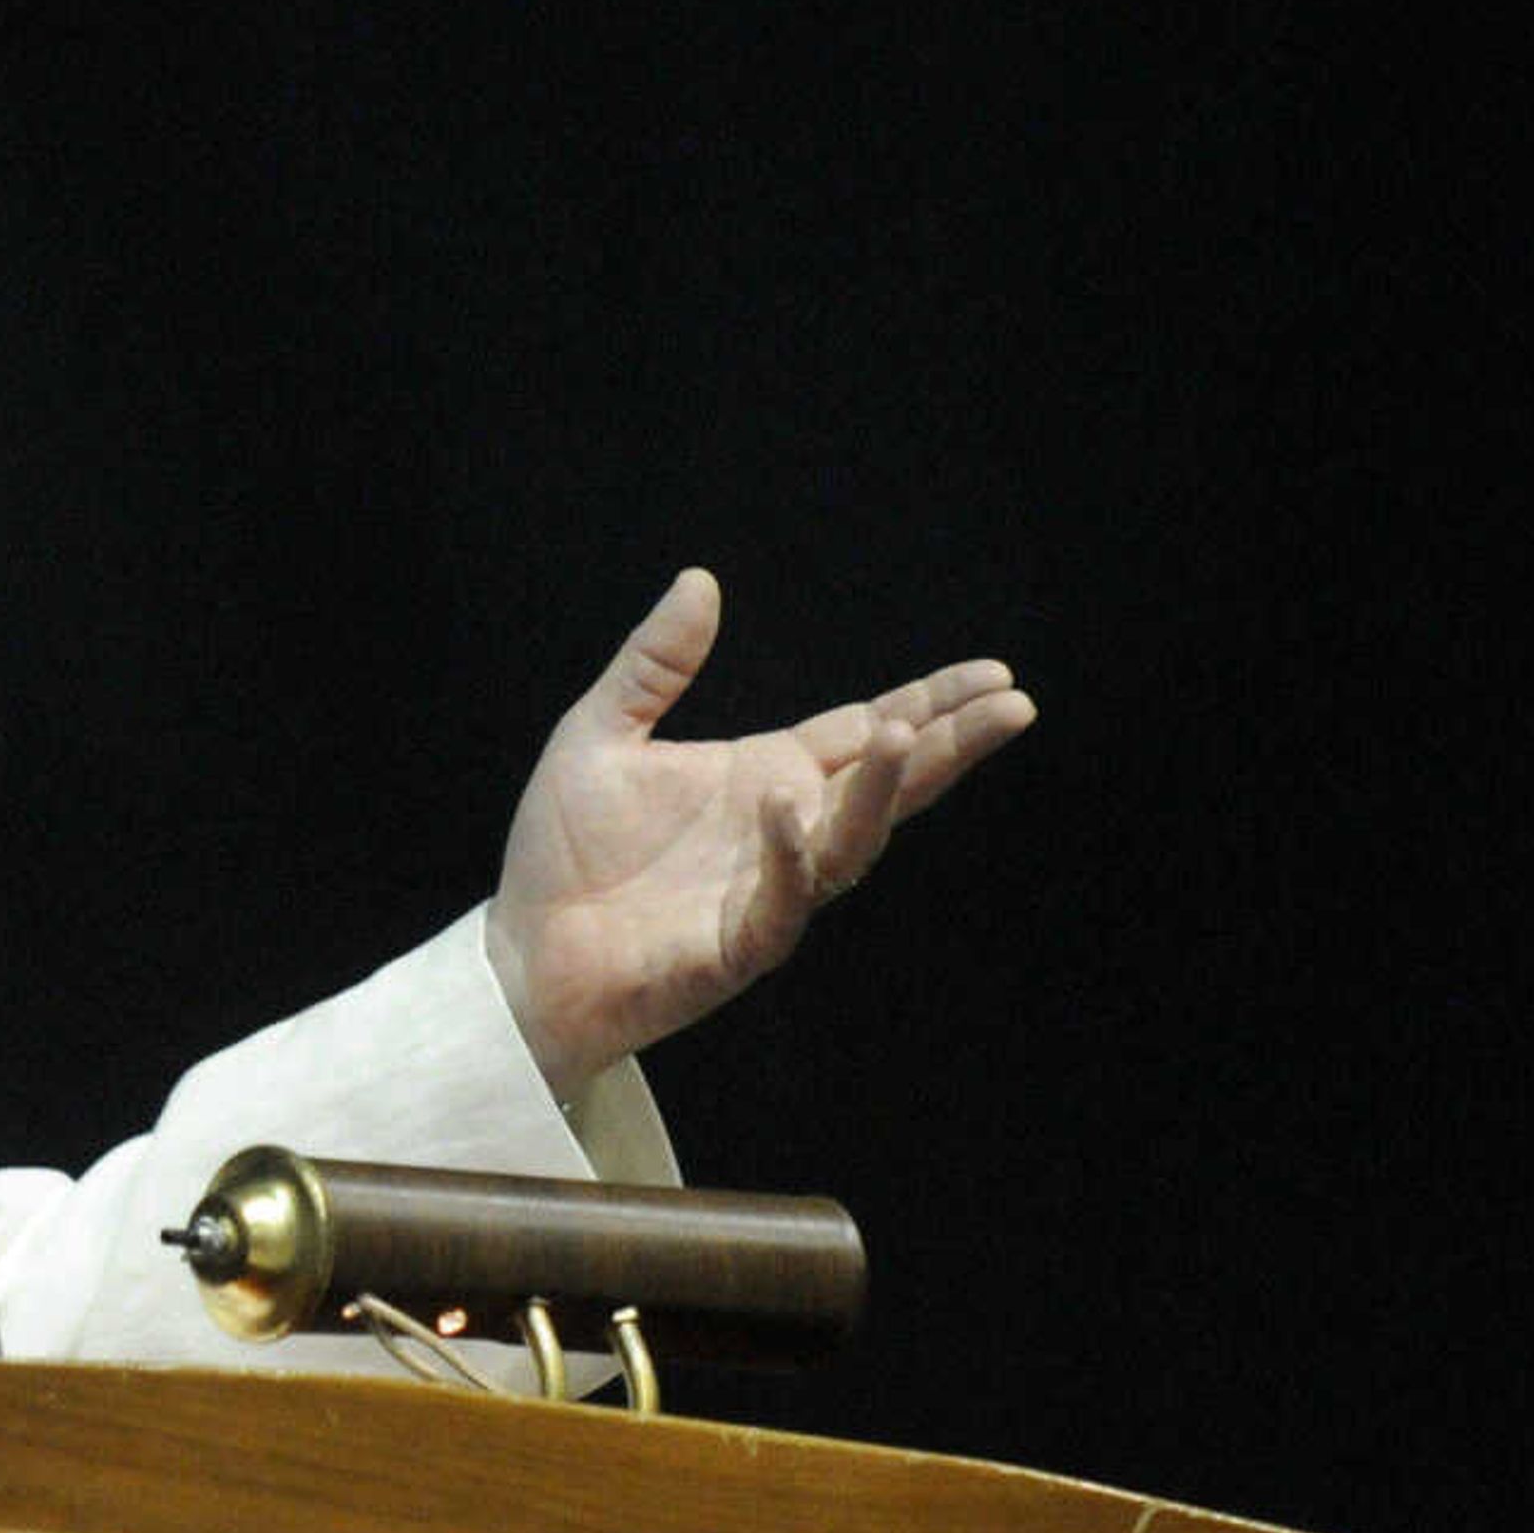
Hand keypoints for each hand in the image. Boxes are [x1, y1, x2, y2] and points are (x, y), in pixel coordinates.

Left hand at [484, 569, 1034, 1094]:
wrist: (521, 952)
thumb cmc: (563, 852)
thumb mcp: (601, 733)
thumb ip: (654, 664)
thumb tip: (700, 579)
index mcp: (767, 775)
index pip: (865, 731)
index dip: (929, 704)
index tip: (992, 674)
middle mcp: (785, 830)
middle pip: (887, 782)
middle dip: (948, 744)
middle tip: (1012, 706)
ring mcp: (769, 890)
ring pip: (851, 841)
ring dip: (883, 790)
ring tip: (905, 733)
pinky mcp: (736, 945)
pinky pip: (780, 901)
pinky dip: (788, 855)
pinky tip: (789, 807)